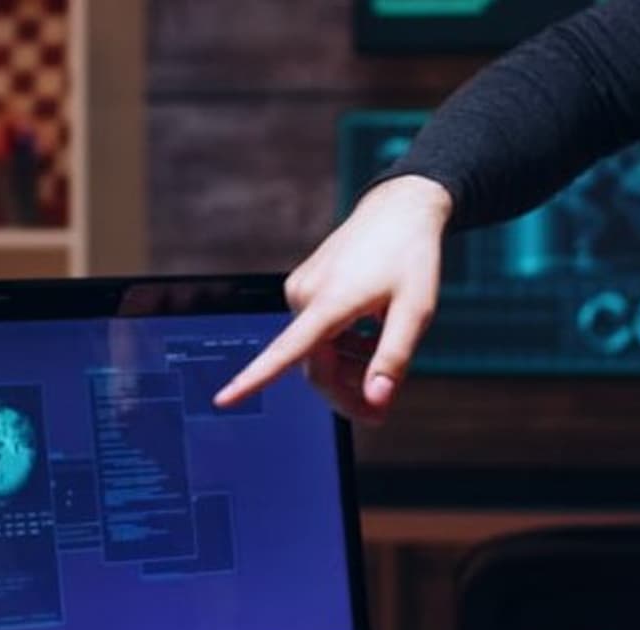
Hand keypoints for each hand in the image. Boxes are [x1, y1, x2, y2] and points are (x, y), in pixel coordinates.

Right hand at [213, 175, 454, 421]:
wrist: (400, 210)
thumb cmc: (411, 256)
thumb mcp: (415, 312)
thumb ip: (393, 359)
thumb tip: (376, 401)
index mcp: (328, 302)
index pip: (286, 351)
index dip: (254, 379)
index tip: (223, 399)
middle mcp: (304, 296)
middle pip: (314, 366)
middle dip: (346, 392)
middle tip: (381, 409)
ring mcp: (301, 290)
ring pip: (318, 351)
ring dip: (348, 367)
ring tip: (384, 360)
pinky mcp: (305, 287)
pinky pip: (318, 332)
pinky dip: (343, 346)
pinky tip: (370, 337)